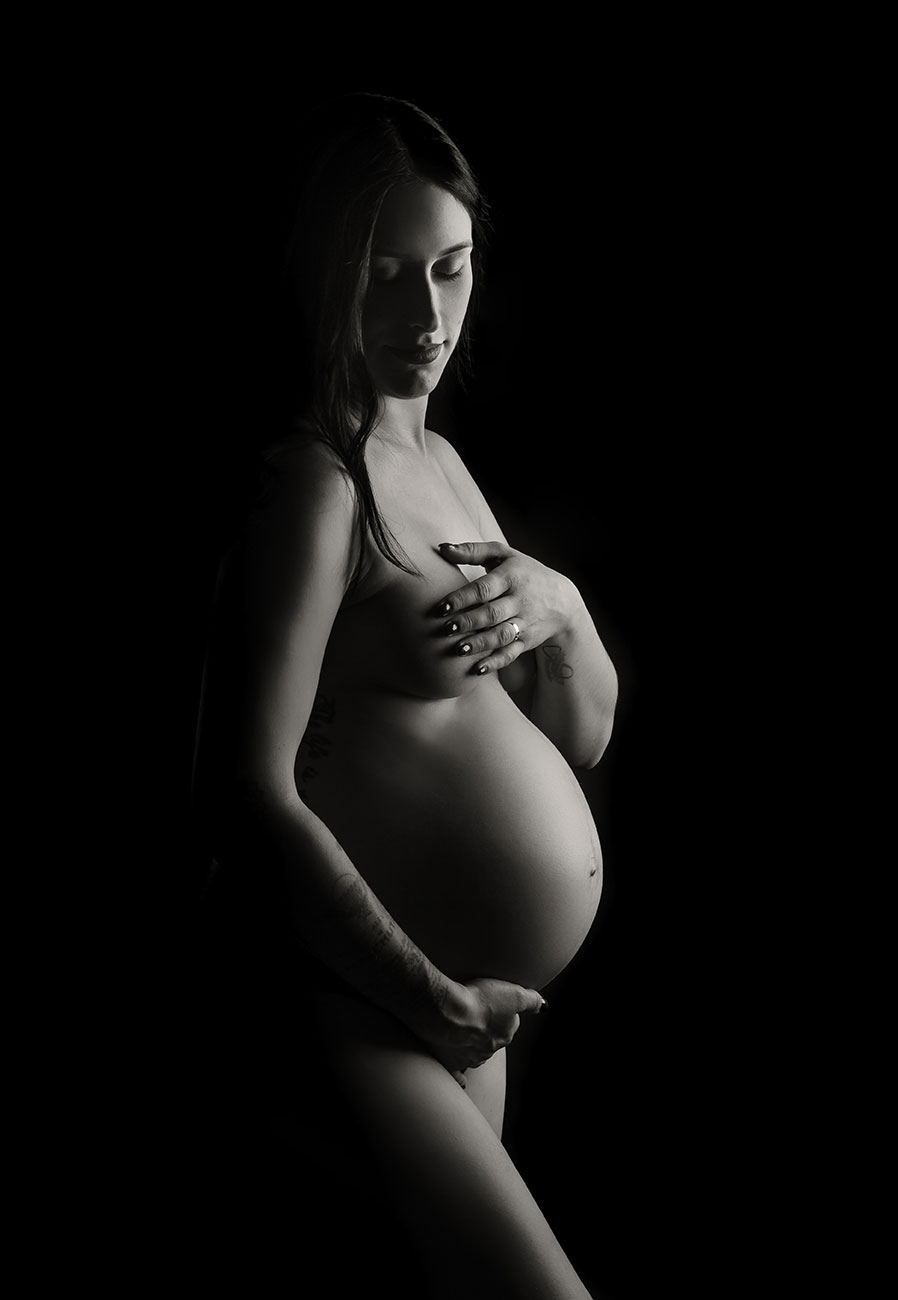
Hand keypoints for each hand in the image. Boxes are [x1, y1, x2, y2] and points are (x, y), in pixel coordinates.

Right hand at [419, 977, 546, 1086]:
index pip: (510, 1024)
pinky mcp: (449, 1062)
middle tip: (478, 1013)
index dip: (504, 1011)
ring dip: (472, 1044)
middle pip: (492, 1038)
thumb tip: (543, 1006)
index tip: (496, 1002)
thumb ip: (530, 1000)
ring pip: (475, 1053)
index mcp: (504, 1035)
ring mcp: (468, 1057)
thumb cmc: (479, 1001)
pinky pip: (457, 1074)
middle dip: (487, 1028)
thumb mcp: (514, 994)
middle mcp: (489, 1050)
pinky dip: (460, 1076)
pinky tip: (462, 1079)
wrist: (447, 1013)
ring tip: (463, 1030)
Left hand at [434, 541, 577, 675]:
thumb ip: (472, 551)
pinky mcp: (527, 641)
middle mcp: (519, 600)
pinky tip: (477, 669)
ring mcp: (524, 622)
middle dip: (469, 622)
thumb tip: (441, 548)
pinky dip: (495, 662)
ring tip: (458, 650)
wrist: (562, 600)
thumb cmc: (524, 572)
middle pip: (491, 613)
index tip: (442, 607)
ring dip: (480, 644)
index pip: (484, 588)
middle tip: (446, 629)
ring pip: (501, 635)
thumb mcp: (504, 555)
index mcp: (511, 577)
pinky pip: (511, 653)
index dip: (462, 598)